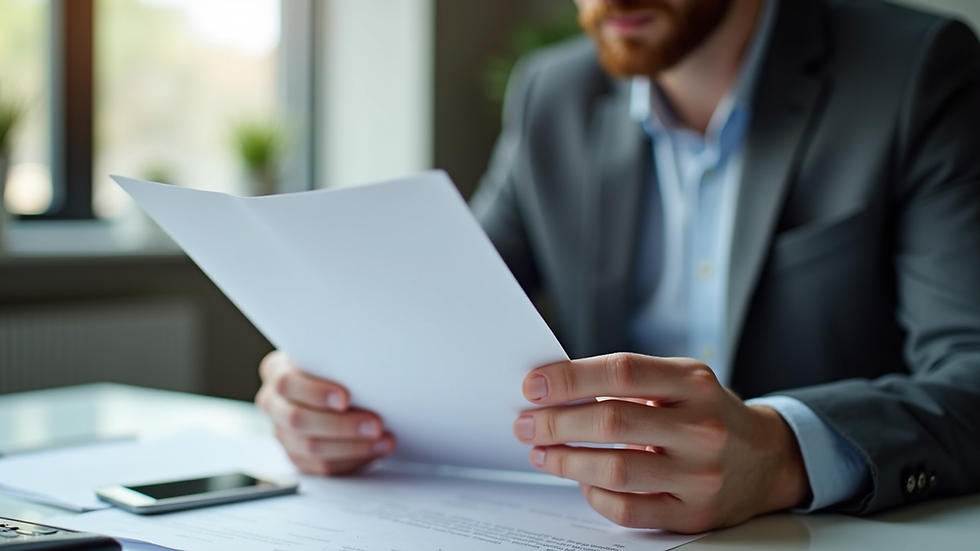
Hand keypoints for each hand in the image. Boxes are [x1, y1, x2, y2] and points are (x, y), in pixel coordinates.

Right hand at [255, 351, 394, 474]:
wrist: (333, 383)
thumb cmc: (334, 365)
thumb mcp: (333, 355)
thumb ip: (338, 362)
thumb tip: (368, 373)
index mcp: (276, 370)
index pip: (287, 383)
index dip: (316, 393)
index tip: (346, 398)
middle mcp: (273, 402)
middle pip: (298, 420)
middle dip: (341, 425)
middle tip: (375, 425)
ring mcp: (282, 432)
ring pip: (311, 448)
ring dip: (353, 447)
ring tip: (383, 441)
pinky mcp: (296, 456)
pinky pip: (321, 466)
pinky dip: (351, 461)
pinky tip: (374, 451)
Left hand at [513, 353, 808, 532]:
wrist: (767, 459)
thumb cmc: (707, 413)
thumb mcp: (682, 381)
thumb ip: (630, 380)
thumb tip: (556, 388)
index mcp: (694, 383)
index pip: (622, 372)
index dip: (570, 378)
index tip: (533, 386)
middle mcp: (701, 427)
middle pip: (612, 422)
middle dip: (556, 423)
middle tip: (525, 424)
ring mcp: (699, 475)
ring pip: (616, 470)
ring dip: (566, 461)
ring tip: (541, 452)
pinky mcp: (693, 513)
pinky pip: (629, 510)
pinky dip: (595, 495)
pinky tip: (581, 482)